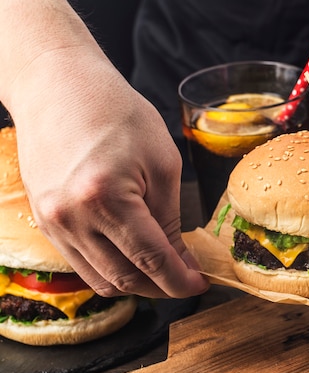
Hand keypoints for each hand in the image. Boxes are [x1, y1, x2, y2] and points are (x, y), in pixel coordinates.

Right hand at [13, 59, 208, 297]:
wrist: (57, 85)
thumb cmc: (116, 113)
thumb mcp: (161, 162)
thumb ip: (170, 217)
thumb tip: (182, 259)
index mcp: (106, 199)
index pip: (151, 260)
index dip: (180, 280)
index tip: (200, 284)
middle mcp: (71, 218)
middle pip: (124, 277)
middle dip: (161, 286)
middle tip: (186, 277)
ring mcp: (51, 223)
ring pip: (100, 279)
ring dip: (136, 282)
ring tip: (161, 268)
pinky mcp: (43, 221)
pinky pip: (81, 263)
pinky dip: (110, 267)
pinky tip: (131, 254)